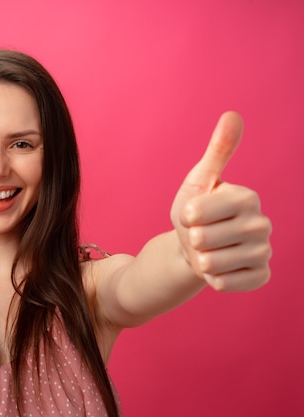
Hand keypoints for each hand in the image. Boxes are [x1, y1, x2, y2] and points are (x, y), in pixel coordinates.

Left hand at [170, 111, 271, 290]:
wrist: (196, 249)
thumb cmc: (195, 212)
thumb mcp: (199, 181)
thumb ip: (217, 151)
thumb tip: (232, 115)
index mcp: (247, 197)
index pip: (197, 212)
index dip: (185, 215)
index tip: (191, 213)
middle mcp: (263, 224)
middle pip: (201, 239)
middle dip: (191, 239)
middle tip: (201, 235)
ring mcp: (264, 252)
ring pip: (210, 263)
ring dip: (200, 260)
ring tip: (208, 251)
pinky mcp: (260, 277)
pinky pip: (223, 284)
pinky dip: (212, 279)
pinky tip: (219, 268)